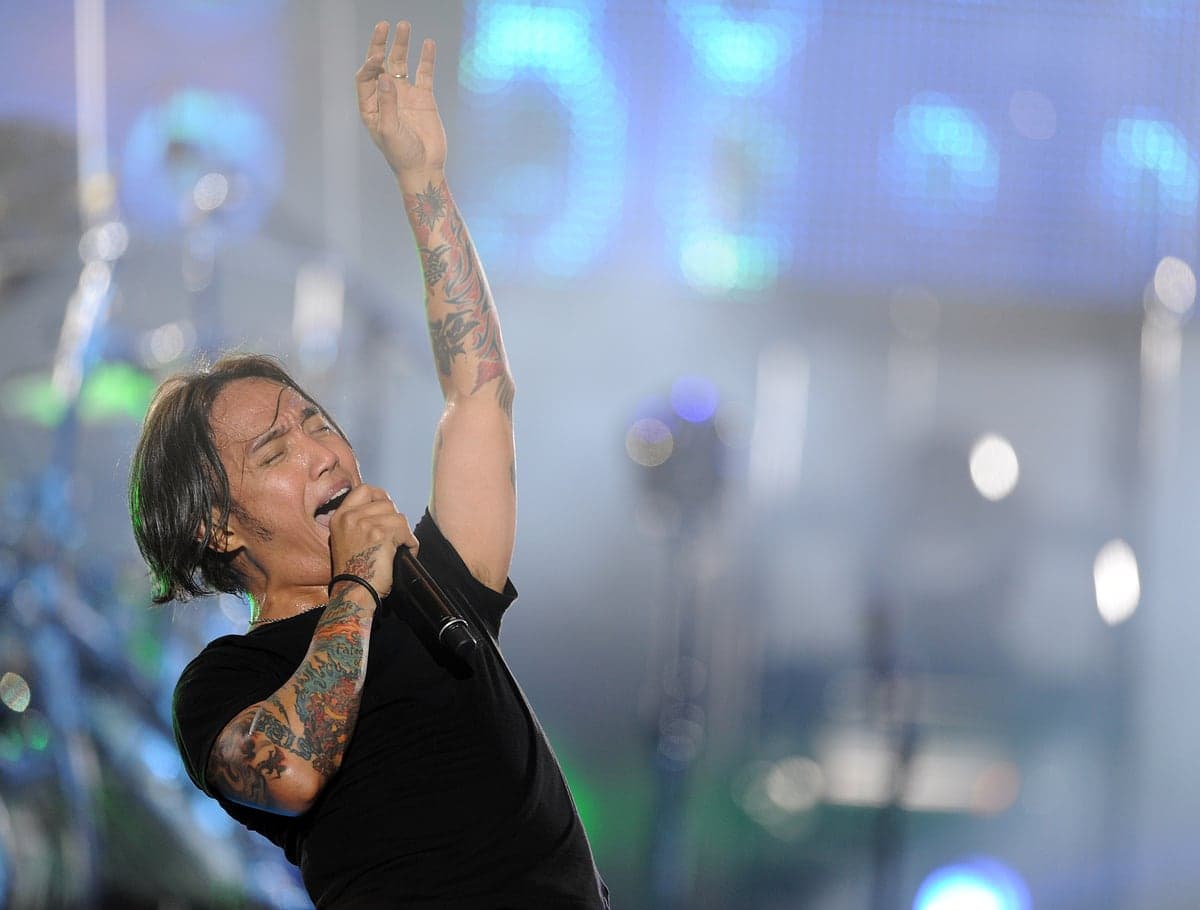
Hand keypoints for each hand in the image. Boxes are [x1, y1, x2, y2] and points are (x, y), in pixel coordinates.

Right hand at [327, 484, 417, 599]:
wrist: (353, 591)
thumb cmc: (353, 572)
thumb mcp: (346, 539)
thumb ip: (358, 521)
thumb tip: (385, 510)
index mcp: (339, 517)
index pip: (364, 490)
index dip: (380, 496)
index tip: (388, 509)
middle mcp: (350, 517)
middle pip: (386, 502)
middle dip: (395, 519)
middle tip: (395, 537)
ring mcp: (364, 524)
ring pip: (398, 516)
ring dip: (403, 533)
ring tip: (399, 547)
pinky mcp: (380, 534)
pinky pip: (405, 530)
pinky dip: (410, 543)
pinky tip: (405, 553)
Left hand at [355, 20, 446, 181]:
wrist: (424, 168)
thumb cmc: (401, 155)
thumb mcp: (390, 131)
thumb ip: (387, 104)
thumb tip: (386, 76)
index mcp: (371, 106)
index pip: (366, 77)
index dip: (370, 65)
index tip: (380, 60)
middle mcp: (386, 96)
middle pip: (380, 64)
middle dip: (380, 44)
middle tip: (384, 25)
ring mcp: (405, 95)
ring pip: (400, 64)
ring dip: (401, 45)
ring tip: (404, 26)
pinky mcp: (424, 98)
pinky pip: (424, 73)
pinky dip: (425, 59)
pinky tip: (428, 43)